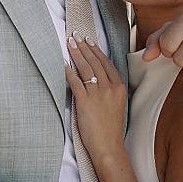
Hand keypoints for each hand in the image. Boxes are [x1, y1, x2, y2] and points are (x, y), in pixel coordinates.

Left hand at [64, 36, 125, 158]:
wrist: (108, 145)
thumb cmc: (110, 127)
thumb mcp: (116, 104)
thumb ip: (109, 89)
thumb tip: (97, 77)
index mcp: (119, 87)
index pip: (106, 63)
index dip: (96, 50)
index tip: (89, 41)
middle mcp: (109, 87)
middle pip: (95, 62)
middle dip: (84, 47)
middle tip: (75, 36)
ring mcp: (98, 94)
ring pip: (86, 68)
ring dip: (76, 54)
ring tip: (69, 43)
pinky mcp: (85, 102)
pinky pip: (75, 82)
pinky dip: (69, 71)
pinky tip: (64, 63)